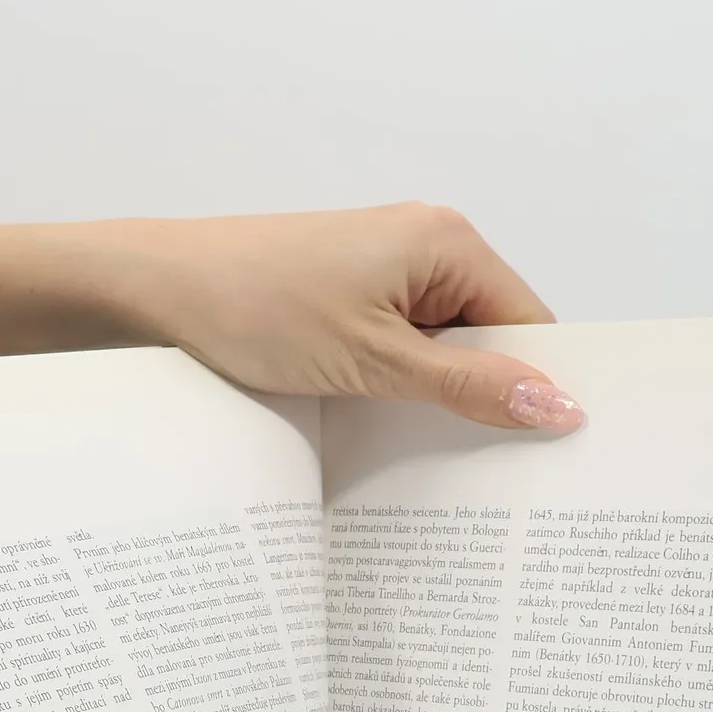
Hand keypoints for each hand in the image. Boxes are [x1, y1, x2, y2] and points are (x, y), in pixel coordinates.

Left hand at [79, 204, 579, 431]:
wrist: (153, 290)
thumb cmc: (254, 306)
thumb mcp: (375, 360)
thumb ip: (470, 386)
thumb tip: (560, 406)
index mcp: (448, 242)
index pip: (531, 324)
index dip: (542, 385)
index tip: (551, 450)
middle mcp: (426, 246)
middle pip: (493, 338)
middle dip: (491, 397)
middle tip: (494, 469)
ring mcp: (386, 272)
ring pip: (446, 350)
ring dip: (440, 397)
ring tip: (432, 450)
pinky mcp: (352, 295)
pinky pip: (405, 349)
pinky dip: (403, 387)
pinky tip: (388, 425)